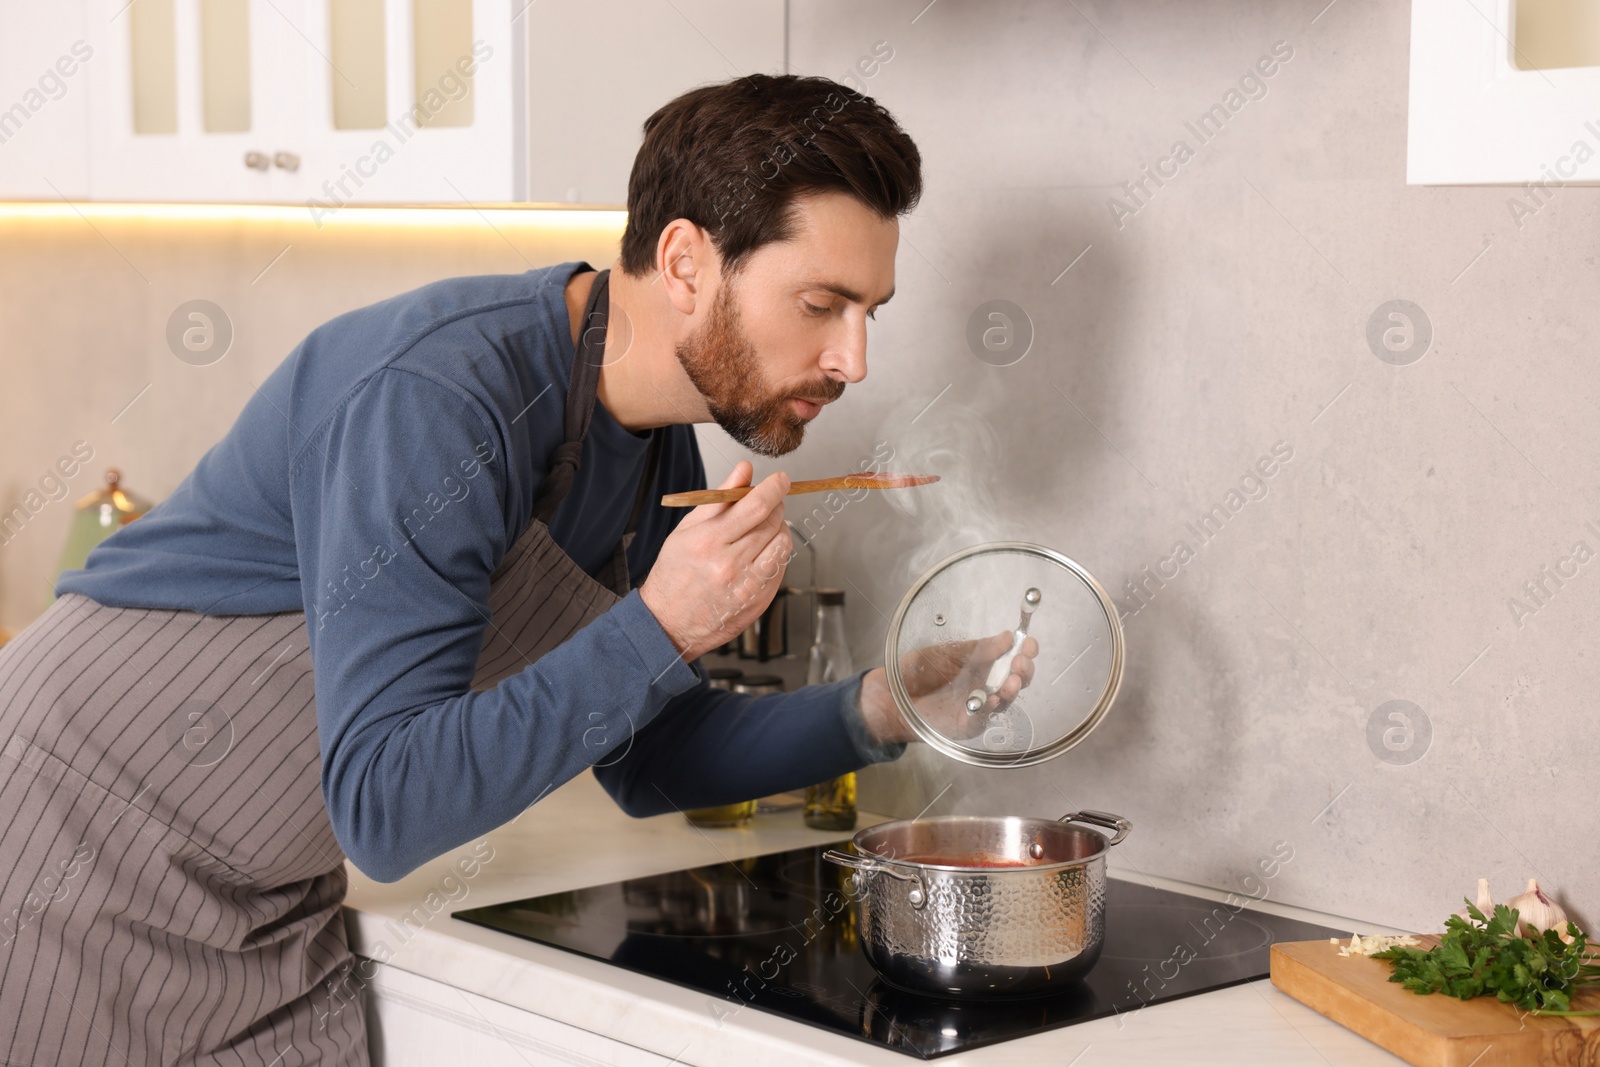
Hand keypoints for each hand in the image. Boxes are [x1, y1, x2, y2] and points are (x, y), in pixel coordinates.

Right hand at [639, 461, 790, 661]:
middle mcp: (731, 564)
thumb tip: (744, 470)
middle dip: (775, 506)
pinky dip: (775, 553)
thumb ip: (719, 498)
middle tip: (765, 505)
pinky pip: (781, 566)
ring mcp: (748, 586)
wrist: (668, 623)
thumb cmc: (675, 573)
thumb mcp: (687, 530)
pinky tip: (758, 554)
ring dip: (778, 529)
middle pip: (773, 522)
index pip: (756, 506)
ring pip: (783, 543)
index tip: (781, 479)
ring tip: (760, 531)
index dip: (774, 488)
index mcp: (709, 541)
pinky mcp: (760, 601)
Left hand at [859, 630, 1039, 745]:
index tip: (1029, 643)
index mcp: (984, 664)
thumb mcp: (948, 652)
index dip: (1024, 651)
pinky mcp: (967, 724)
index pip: (1012, 658)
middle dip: (1024, 670)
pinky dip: (987, 709)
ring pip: (1004, 700)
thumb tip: (1007, 637)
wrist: (891, 694)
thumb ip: (978, 648)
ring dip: (1011, 690)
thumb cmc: (917, 670)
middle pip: (1016, 680)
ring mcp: (978, 705)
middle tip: (1021, 663)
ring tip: (1012, 681)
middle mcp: (985, 685)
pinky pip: (982, 719)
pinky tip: (989, 699)